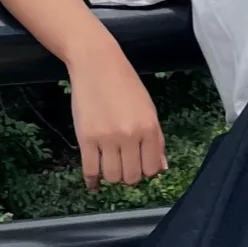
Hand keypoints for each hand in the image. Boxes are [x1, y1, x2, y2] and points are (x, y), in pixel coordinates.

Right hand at [65, 41, 167, 189]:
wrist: (97, 64)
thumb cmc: (126, 84)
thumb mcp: (148, 108)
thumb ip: (156, 139)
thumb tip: (161, 168)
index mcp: (149, 127)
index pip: (153, 168)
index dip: (147, 171)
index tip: (140, 166)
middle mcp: (130, 135)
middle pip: (132, 176)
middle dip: (129, 176)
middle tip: (124, 166)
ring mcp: (107, 138)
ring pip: (112, 176)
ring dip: (112, 177)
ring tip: (110, 166)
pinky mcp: (85, 138)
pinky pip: (90, 170)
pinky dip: (93, 181)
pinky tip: (94, 183)